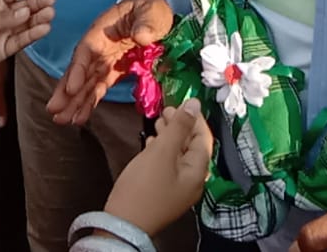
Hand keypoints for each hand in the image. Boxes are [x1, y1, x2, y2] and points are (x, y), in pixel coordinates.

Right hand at [48, 0, 172, 125]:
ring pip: (85, 84)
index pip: (85, 52)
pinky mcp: (112, 71)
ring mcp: (103, 60)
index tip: (71, 89)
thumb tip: (142, 36)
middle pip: (78, 71)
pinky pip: (98, 88)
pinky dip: (90, 102)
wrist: (153, 10)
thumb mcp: (150, 11)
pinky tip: (80, 117)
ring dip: (74, 102)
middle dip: (66, 92)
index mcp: (101, 31)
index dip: (77, 71)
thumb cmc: (148, 7)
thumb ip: (146, 23)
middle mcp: (97, 47)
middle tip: (55, 111)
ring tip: (63, 120)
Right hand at [103, 98, 212, 235]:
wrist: (122, 223)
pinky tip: (151, 143)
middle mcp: (193, 181)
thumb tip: (195, 104)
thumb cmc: (143, 187)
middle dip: (180, 126)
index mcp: (198, 172)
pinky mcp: (164, 191)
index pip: (203, 139)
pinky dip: (162, 151)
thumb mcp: (162, 152)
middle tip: (165, 111)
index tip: (180, 102)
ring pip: (179, 155)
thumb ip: (179, 126)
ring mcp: (178, 188)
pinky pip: (168, 165)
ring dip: (170, 137)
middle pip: (191, 147)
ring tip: (157, 123)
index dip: (194, 118)